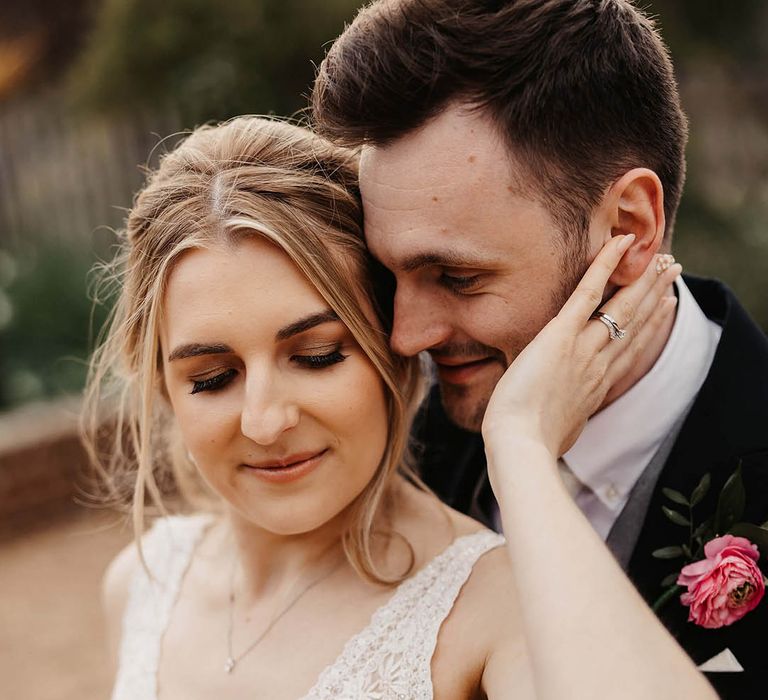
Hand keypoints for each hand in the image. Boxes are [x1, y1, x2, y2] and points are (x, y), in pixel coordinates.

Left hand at [482, 235, 681, 460]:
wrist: (520, 445)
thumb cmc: (529, 444)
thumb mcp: (558, 431)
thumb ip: (565, 418)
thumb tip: (560, 426)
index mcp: (596, 387)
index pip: (630, 350)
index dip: (651, 327)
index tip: (665, 308)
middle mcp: (598, 365)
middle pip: (636, 324)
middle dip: (656, 296)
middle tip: (673, 271)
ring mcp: (583, 348)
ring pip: (622, 307)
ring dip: (644, 280)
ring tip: (663, 259)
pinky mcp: (561, 335)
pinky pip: (587, 293)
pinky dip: (605, 266)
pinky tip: (619, 243)